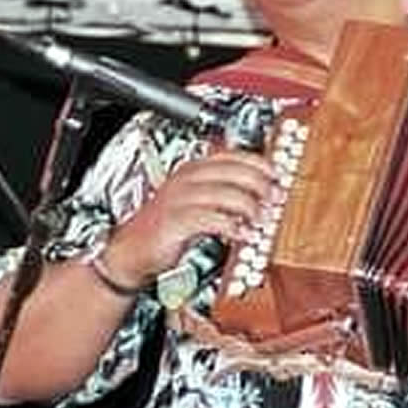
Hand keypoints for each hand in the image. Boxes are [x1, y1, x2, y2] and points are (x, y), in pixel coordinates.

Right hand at [101, 150, 276, 287]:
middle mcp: (186, 179)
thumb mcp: (195, 204)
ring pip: (225, 193)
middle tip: (276, 197)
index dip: (258, 162)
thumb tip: (259, 193)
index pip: (231, 155)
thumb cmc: (165, 228)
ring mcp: (179, 198)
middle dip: (260, 183)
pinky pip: (211, 218)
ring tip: (262, 219)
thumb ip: (222, 195)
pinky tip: (243, 235)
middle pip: (233, 171)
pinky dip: (232, 226)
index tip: (278, 172)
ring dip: (250, 206)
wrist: (130, 251)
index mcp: (192, 170)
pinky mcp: (175, 221)